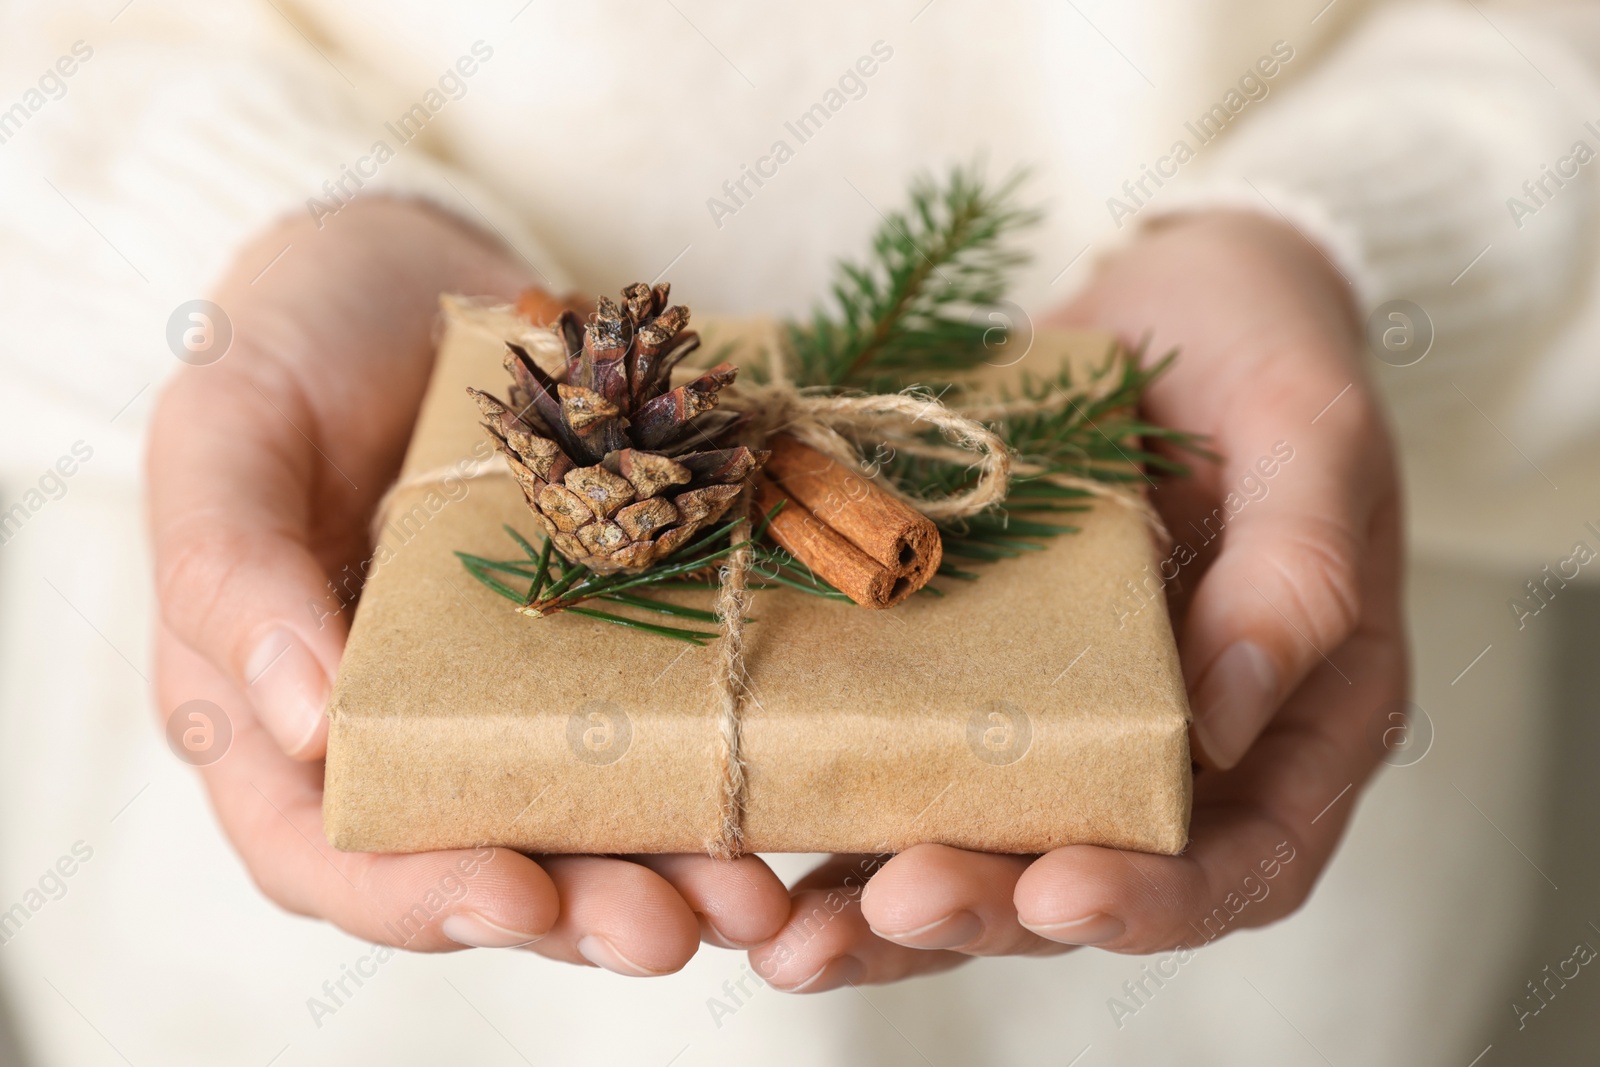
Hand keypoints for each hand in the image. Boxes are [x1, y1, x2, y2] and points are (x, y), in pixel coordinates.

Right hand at [148, 199, 789, 969]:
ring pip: (577, 818)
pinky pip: (649, 721)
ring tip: (753, 892)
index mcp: (274, 712)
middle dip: (579, 907)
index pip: (327, 849)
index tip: (517, 896)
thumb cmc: (285, 346)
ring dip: (666, 867)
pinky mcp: (592, 641)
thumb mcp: (225, 433)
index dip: (416, 895)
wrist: (399, 269)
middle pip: (476, 860)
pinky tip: (782, 782)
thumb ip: (228, 571)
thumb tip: (300, 723)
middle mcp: (395, 728)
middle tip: (675, 927)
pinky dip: (709, 764)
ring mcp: (500, 690)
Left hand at [748, 211, 1407, 988]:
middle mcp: (1181, 750)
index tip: (1061, 893)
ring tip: (794, 937)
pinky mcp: (981, 678)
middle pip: (1093, 880)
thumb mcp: (1311, 435)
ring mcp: (1074, 718)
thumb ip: (1299, 573)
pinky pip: (915, 765)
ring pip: (988, 849)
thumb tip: (1227, 719)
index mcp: (1296, 720)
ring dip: (889, 904)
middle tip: (895, 904)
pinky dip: (848, 813)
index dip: (1159, 901)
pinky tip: (766, 845)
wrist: (1169, 296)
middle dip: (990, 910)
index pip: (1246, 863)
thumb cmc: (1266, 353)